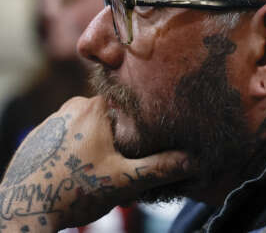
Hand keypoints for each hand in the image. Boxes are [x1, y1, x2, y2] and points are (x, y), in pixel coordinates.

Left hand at [0, 96, 188, 231]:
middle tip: (115, 168)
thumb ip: (159, 167)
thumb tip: (191, 160)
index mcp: (96, 108)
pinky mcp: (40, 135)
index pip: (128, 107)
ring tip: (94, 173)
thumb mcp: (123, 180)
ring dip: (96, 147)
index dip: (136, 130)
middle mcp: (72, 106)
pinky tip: (75, 172)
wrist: (22, 209)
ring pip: (88, 128)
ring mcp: (53, 120)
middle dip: (116, 142)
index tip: (134, 151)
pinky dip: (76, 150)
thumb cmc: (74, 190)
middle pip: (108, 119)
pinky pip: (68, 136)